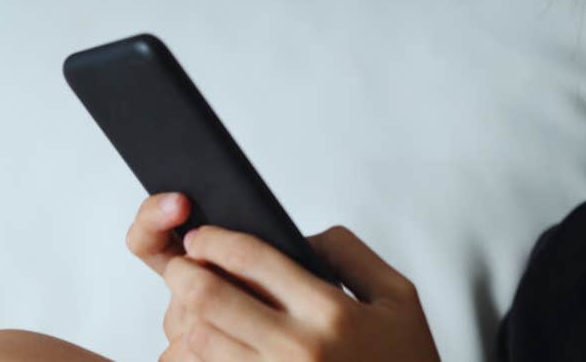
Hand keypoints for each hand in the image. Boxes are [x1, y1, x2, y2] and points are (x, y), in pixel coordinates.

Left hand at [127, 192, 440, 360]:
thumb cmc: (404, 361)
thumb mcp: (397, 296)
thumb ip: (349, 254)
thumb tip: (299, 237)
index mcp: (331, 312)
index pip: (255, 260)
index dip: (217, 240)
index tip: (202, 236)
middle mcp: (298, 350)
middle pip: (211, 299)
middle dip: (184, 273)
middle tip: (181, 264)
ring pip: (200, 342)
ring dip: (185, 318)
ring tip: (190, 306)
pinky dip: (195, 357)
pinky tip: (207, 345)